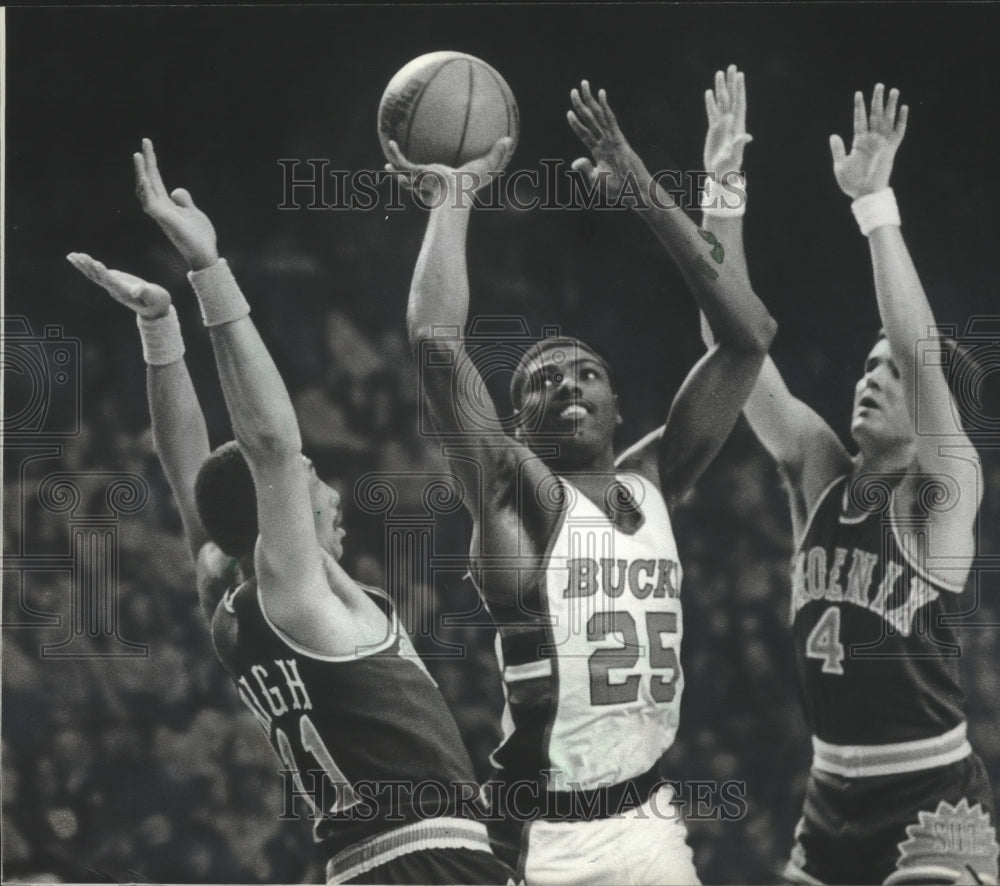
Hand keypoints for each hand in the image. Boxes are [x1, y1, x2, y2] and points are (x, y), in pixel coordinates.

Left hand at [66, 252, 171, 318]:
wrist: (155, 308)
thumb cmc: (157, 302)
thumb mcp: (155, 298)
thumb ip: (145, 293)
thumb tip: (136, 290)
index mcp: (124, 293)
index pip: (111, 282)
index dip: (103, 273)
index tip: (96, 263)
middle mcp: (114, 289)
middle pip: (97, 278)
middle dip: (88, 267)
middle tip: (78, 256)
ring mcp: (112, 286)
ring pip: (93, 275)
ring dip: (83, 265)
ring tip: (71, 255)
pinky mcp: (112, 281)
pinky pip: (96, 273)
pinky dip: (87, 265)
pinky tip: (79, 257)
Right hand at [134, 138, 218, 270]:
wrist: (205, 254)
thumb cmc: (199, 237)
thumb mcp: (193, 213)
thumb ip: (184, 201)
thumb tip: (176, 189)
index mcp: (166, 205)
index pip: (155, 180)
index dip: (151, 163)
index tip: (147, 146)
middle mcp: (159, 208)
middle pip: (149, 180)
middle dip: (146, 162)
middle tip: (145, 141)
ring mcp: (160, 214)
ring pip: (145, 190)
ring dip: (141, 173)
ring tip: (139, 155)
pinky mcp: (164, 221)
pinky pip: (150, 204)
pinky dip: (147, 190)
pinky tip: (145, 177)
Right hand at [384, 137, 513, 207]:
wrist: (453, 191)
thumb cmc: (471, 184)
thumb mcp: (486, 165)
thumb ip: (496, 153)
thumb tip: (509, 140)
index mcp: (449, 184)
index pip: (445, 182)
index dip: (446, 180)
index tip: (442, 176)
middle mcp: (434, 184)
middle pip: (422, 184)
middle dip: (415, 182)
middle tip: (412, 175)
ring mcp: (423, 180)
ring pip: (406, 176)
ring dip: (397, 172)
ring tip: (388, 166)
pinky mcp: (416, 174)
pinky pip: (403, 163)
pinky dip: (396, 154)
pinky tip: (391, 142)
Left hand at [567, 81, 645, 200]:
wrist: (633, 192)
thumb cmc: (618, 189)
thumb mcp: (596, 180)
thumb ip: (586, 169)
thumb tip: (574, 162)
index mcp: (599, 151)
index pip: (585, 133)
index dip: (577, 123)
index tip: (569, 111)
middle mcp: (605, 141)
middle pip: (591, 119)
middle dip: (582, 104)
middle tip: (575, 89)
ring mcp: (612, 139)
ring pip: (598, 115)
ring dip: (590, 100)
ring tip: (583, 85)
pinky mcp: (619, 139)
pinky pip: (610, 120)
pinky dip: (605, 107)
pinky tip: (601, 94)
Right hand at [703, 64, 752, 176]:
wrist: (720, 174)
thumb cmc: (728, 167)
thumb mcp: (734, 156)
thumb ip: (739, 144)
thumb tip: (747, 136)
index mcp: (738, 126)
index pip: (739, 103)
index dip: (739, 89)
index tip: (740, 75)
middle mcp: (731, 122)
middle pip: (731, 98)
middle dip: (731, 83)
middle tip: (731, 67)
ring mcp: (722, 125)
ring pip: (721, 102)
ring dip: (720, 88)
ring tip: (719, 73)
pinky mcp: (714, 129)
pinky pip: (712, 112)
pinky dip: (711, 102)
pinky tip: (709, 92)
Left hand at [829, 84, 907, 198]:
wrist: (865, 193)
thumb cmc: (851, 182)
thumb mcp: (840, 165)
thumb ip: (838, 150)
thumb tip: (833, 135)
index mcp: (858, 142)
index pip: (859, 120)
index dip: (859, 107)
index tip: (858, 93)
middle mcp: (871, 140)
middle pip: (874, 116)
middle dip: (877, 100)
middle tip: (879, 85)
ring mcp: (882, 143)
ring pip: (887, 120)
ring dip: (890, 105)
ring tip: (893, 90)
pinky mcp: (891, 149)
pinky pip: (898, 132)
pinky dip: (901, 120)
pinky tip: (903, 108)